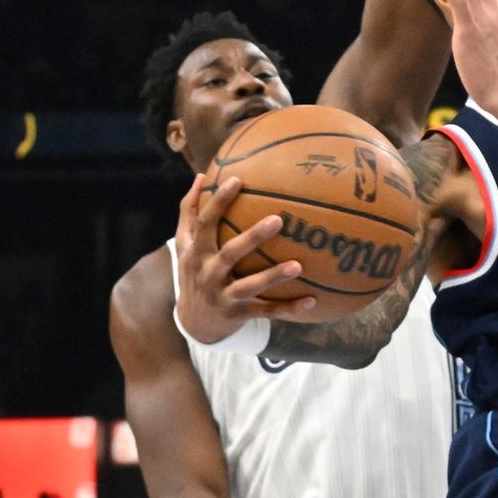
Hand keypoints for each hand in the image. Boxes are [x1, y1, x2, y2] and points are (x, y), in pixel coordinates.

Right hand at [173, 174, 315, 343]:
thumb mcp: (185, 244)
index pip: (205, 223)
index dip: (218, 202)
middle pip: (230, 254)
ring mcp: (223, 296)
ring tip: (298, 265)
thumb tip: (202, 176)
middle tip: (278, 219)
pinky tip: (312, 301)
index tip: (238, 180)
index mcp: (196, 252)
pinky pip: (266, 311)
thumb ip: (190, 212)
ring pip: (249, 286)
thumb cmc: (194, 271)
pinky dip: (288, 308)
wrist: (193, 321)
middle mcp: (207, 274)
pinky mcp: (238, 315)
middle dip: (252, 237)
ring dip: (273, 277)